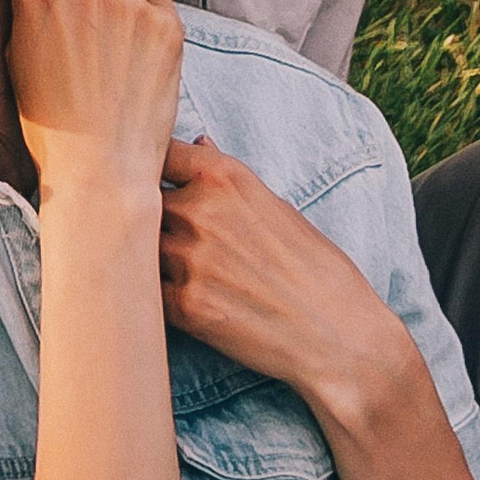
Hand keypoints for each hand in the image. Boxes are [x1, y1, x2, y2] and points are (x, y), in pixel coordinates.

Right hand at [7, 0, 183, 211]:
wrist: (99, 168)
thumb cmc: (49, 123)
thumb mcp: (18, 56)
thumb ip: (32, 7)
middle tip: (82, 39)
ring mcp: (129, 3)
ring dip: (117, 13)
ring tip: (112, 64)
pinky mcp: (167, 24)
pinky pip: (156, 4)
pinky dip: (148, 26)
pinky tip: (137, 64)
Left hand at [158, 135, 407, 412]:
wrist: (341, 337)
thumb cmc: (317, 269)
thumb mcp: (278, 207)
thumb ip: (228, 179)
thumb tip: (198, 142)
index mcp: (225, 177)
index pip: (157, 153)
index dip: (148, 168)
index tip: (152, 184)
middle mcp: (201, 210)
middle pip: (139, 200)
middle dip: (147, 217)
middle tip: (168, 238)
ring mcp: (189, 257)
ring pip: (137, 246)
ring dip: (147, 257)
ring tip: (182, 273)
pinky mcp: (184, 305)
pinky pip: (146, 290)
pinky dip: (153, 295)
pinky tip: (181, 301)